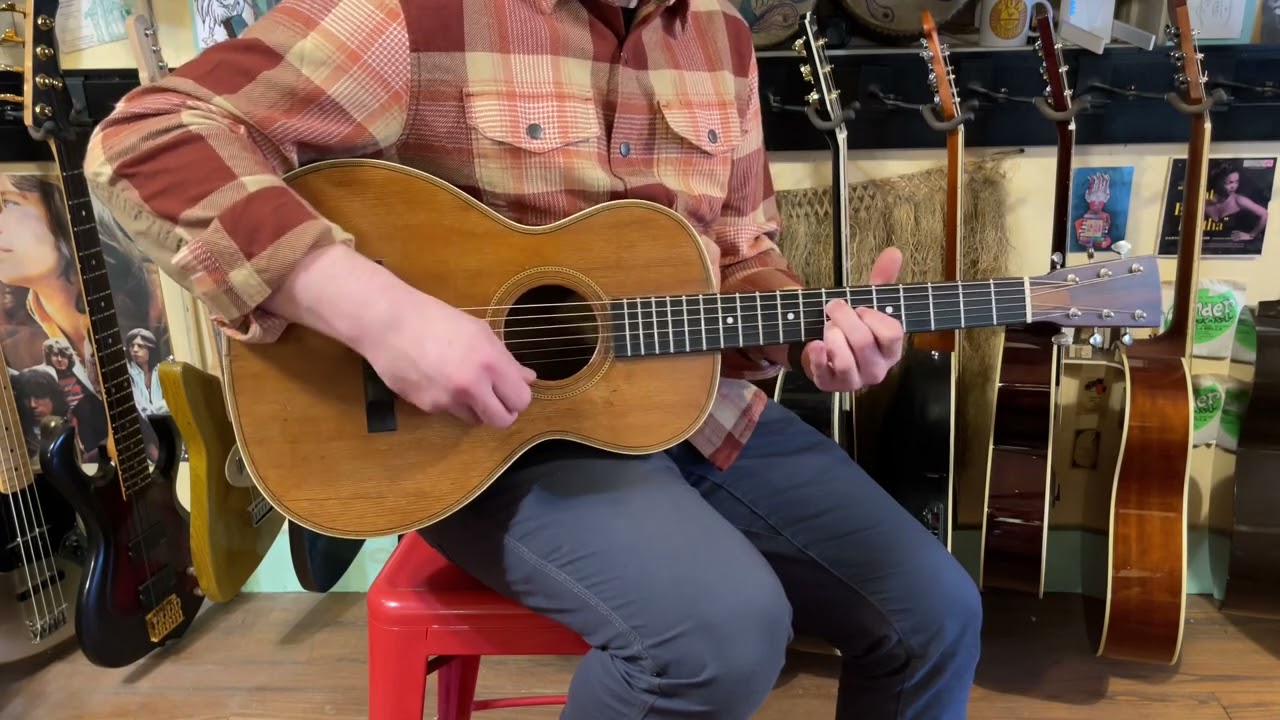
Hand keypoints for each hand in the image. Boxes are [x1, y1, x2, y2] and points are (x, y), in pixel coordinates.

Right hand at [358, 292, 536, 427]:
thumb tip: (528, 378)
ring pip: (475, 419)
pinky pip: (448, 411)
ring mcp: (448, 399)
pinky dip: (448, 401)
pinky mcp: (427, 406)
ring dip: (475, 408)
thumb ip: (505, 360)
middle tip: (495, 399)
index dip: (518, 398)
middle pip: (503, 420)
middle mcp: (472, 384)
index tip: (511, 391)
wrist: (389, 322)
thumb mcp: (478, 332)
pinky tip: (436, 378)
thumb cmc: (436, 319)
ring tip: (461, 383)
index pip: (521, 400)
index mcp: (490, 361)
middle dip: (503, 412)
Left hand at [801, 247, 904, 391]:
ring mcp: (855, 381)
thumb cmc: (853, 326)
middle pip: (863, 342)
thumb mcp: (867, 302)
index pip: (892, 333)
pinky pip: (824, 374)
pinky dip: (817, 356)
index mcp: (892, 350)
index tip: (859, 307)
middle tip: (833, 307)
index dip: (872, 316)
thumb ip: (882, 279)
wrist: (825, 347)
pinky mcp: (831, 386)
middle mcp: (878, 369)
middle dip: (844, 318)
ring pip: (846, 360)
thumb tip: (893, 252)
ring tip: (826, 326)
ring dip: (832, 336)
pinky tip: (814, 344)